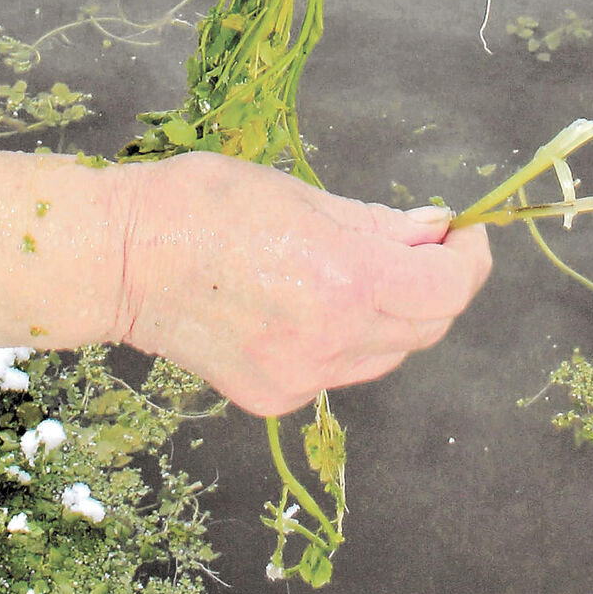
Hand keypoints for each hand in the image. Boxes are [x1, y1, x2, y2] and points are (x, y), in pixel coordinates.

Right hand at [117, 154, 490, 415]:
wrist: (122, 259)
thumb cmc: (205, 205)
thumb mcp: (305, 196)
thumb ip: (382, 224)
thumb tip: (435, 231)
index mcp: (347, 281)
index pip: (449, 288)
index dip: (470, 260)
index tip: (464, 235)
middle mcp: (333, 342)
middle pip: (427, 327)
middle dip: (437, 284)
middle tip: (422, 244)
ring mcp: (303, 377)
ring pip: (388, 353)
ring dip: (396, 312)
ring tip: (361, 270)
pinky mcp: (275, 397)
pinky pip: (340, 369)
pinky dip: (348, 336)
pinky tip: (312, 302)